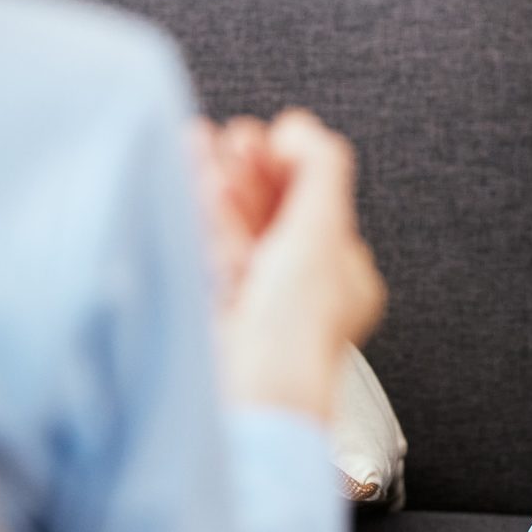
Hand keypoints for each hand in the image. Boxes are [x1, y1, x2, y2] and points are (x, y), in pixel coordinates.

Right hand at [192, 109, 387, 421]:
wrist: (248, 403)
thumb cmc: (293, 333)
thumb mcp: (321, 233)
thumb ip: (319, 170)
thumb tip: (300, 128)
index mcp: (343, 280)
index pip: (318, 208)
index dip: (291, 167)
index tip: (269, 136)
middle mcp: (300, 293)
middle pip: (272, 215)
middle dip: (248, 171)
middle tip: (231, 134)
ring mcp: (252, 306)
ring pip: (235, 230)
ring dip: (218, 181)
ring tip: (199, 139)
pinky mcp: (210, 316)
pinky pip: (205, 251)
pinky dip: (197, 210)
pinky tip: (188, 174)